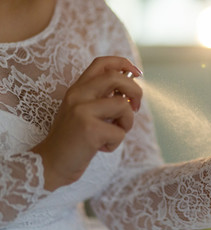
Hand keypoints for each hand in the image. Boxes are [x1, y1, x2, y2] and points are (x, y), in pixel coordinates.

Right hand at [32, 56, 142, 190]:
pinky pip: (119, 132)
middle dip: (136, 91)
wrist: (51, 164)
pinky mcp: (89, 129)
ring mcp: (82, 111)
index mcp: (78, 89)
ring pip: (123, 105)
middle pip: (116, 78)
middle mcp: (78, 95)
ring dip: (127, 122)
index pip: (102, 63)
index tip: (137, 73)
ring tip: (114, 133)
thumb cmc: (74, 139)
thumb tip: (131, 92)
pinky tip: (102, 147)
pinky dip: (116, 142)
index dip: (124, 63)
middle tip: (136, 106)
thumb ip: (102, 98)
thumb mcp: (83, 111)